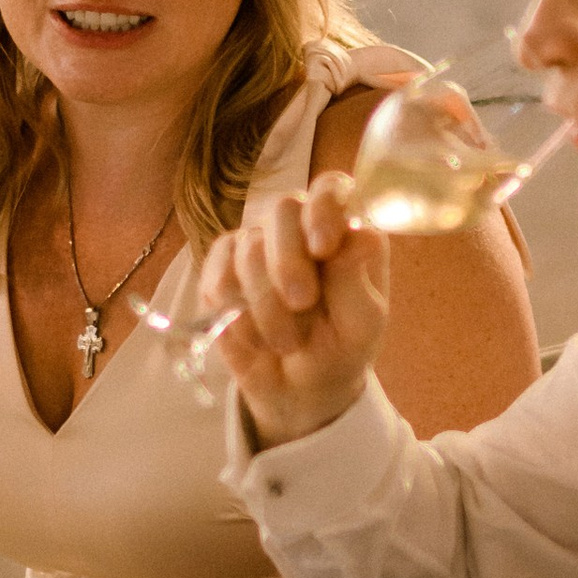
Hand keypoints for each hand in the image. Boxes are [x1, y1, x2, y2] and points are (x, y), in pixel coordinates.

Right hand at [202, 173, 391, 448]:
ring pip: (248, 247)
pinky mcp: (223, 268)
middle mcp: (300, 226)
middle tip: (301, 304)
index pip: (331, 188)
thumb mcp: (360, 326)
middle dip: (289, 261)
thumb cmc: (340, 350)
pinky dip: (235, 312)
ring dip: (266, 304)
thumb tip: (360, 233)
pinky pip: (217, 275)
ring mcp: (259, 243)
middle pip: (282, 208)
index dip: (323, 209)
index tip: (323, 248)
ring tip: (287, 341)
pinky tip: (254, 336)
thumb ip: (356, 280)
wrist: (298, 389)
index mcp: (344, 230)